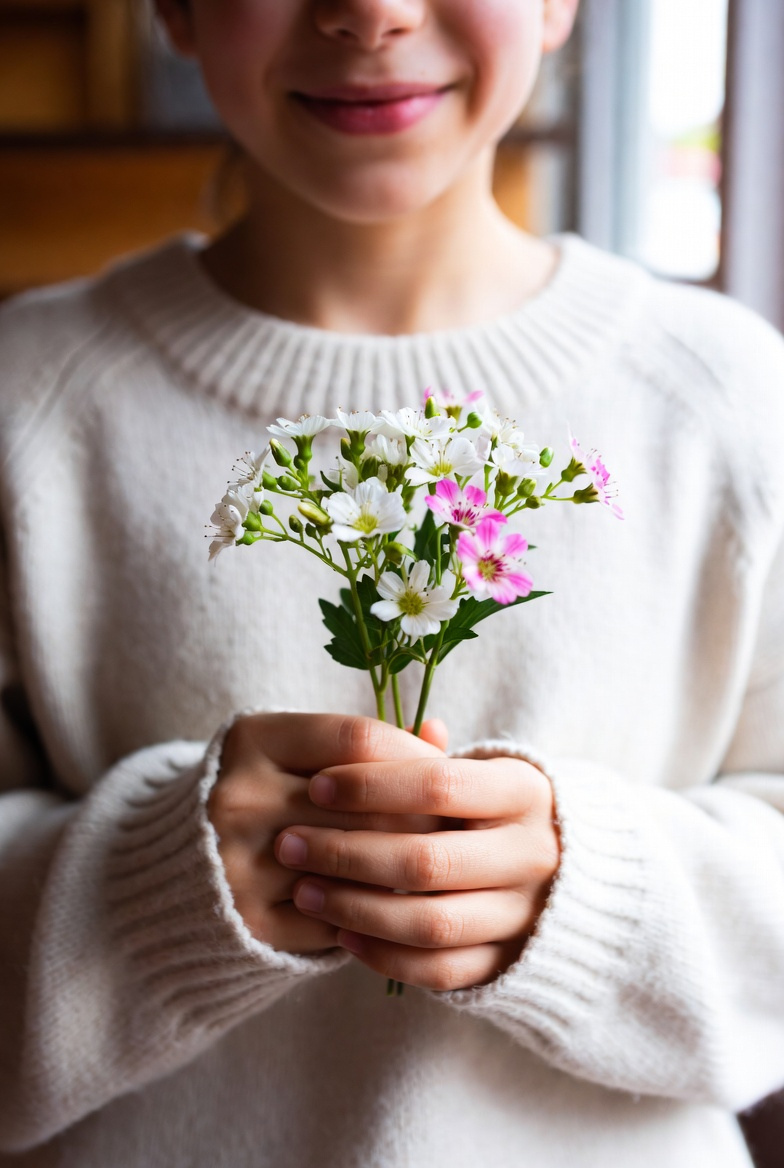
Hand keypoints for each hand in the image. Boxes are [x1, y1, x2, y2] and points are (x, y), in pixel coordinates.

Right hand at [208, 712, 447, 955]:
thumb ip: (367, 746)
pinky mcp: (251, 921)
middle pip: (365, 805)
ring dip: (407, 867)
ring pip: (359, 864)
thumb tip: (438, 733)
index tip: (444, 772)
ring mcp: (239, 862)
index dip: (414, 756)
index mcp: (252, 739)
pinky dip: (376, 909)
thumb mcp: (300, 752)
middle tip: (458, 825)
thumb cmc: (267, 795)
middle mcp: (239, 796)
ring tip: (436, 863)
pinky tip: (395, 901)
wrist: (185, 867)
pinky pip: (342, 915)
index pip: (358, 741)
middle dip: (425, 816)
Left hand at [274, 755, 559, 989]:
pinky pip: (440, 971)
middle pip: (428, 860)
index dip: (371, 785)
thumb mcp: (478, 771)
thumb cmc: (494, 809)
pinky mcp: (508, 963)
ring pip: (430, 923)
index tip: (316, 785)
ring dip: (356, 909)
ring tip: (303, 891)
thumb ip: (427, 758)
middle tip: (289, 843)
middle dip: (347, 853)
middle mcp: (532, 854)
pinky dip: (385, 957)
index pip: (440, 785)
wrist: (565, 870)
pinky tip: (341, 936)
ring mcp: (523, 914)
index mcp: (524, 792)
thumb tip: (374, 736)